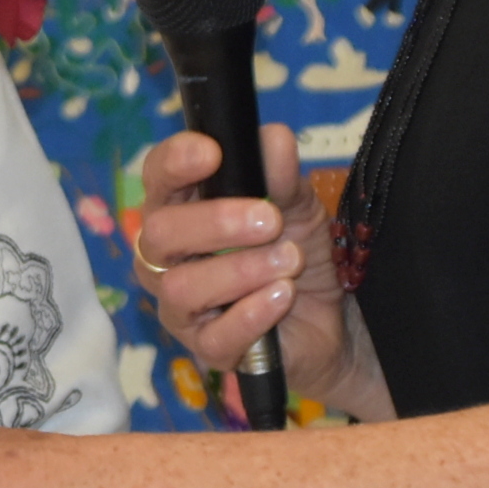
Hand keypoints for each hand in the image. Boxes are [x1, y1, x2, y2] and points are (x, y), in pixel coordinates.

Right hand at [136, 123, 387, 418]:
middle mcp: (167, 257)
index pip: (156, 177)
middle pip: (159, 233)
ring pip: (182, 288)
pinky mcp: (207, 349)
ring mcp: (182, 307)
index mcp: (181, 208)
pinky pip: (214, 337)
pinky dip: (252, 313)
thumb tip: (273, 138)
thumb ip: (281, 175)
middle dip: (216, 222)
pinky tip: (282, 296)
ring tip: (289, 262)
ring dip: (241, 270)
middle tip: (271, 220)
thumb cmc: (295, 249)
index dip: (175, 162)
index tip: (211, 153)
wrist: (332, 317)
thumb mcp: (298, 205)